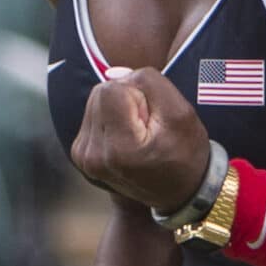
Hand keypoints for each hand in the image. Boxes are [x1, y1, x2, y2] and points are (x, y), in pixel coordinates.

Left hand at [71, 66, 210, 212]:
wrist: (179, 191)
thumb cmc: (185, 151)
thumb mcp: (180, 111)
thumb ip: (147, 81)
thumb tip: (112, 74)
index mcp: (118, 148)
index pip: (111, 88)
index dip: (137, 93)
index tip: (151, 117)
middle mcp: (93, 155)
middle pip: (100, 92)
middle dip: (126, 99)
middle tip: (147, 125)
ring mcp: (84, 158)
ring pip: (95, 100)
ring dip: (118, 108)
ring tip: (138, 132)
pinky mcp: (80, 155)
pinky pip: (92, 114)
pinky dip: (111, 118)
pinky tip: (127, 137)